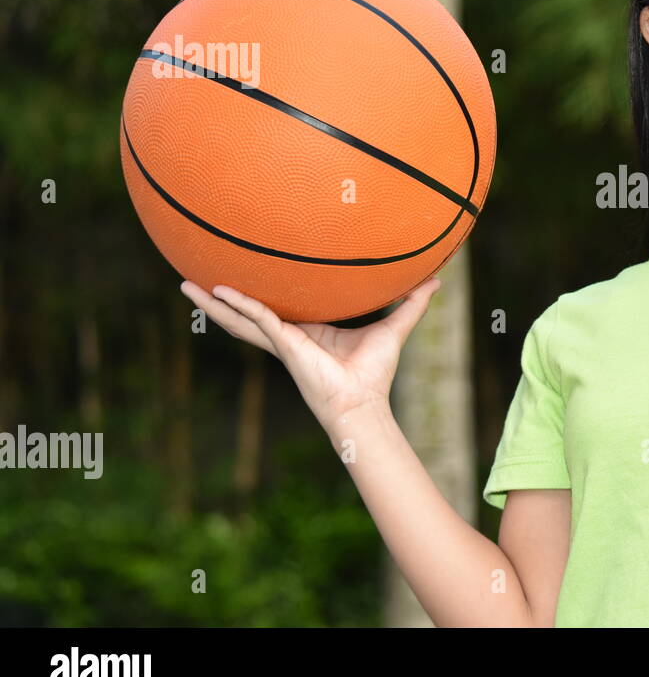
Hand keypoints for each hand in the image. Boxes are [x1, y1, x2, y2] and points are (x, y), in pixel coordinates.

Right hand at [179, 275, 442, 431]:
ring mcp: (282, 340)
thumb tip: (435, 280)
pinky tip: (219, 292)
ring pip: (240, 318)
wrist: (364, 403)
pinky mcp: (285, 344)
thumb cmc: (375, 373)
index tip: (247, 273)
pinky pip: (257, 319)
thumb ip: (411, 303)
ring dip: (213, 304)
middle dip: (222, 299)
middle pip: (247, 313)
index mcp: (307, 331)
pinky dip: (239, 305)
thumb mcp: (394, 327)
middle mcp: (289, 335)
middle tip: (195, 278)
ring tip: (185, 286)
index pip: (278, 308)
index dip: (262, 294)